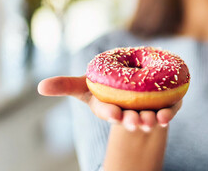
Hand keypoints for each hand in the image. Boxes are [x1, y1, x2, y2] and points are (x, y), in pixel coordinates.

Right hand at [38, 76, 181, 131]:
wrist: (135, 86)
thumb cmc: (107, 87)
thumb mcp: (87, 86)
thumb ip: (67, 86)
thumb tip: (40, 87)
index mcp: (109, 107)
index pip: (107, 111)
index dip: (109, 112)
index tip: (114, 113)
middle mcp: (127, 111)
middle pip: (129, 117)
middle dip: (130, 120)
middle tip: (133, 120)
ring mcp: (146, 110)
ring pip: (148, 117)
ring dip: (149, 120)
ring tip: (150, 120)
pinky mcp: (164, 106)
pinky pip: (167, 112)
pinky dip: (167, 115)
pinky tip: (165, 116)